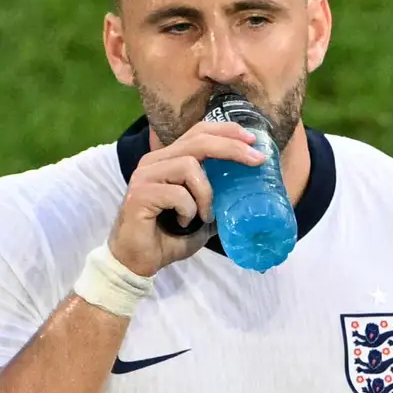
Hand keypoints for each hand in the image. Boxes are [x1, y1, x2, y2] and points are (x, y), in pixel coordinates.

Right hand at [107, 111, 269, 278]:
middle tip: (256, 160)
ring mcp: (145, 176)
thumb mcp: (200, 215)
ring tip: (205, 215)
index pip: (198, 132)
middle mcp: (154, 161)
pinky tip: (184, 223)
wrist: (136, 262)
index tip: (252, 139)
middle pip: (198, 140)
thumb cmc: (167, 238)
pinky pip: (177, 193)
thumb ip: (215, 199)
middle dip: (231, 148)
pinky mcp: (140, 194)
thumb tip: (246, 194)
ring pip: (188, 165)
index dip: (226, 131)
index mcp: (167, 160)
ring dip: (206, 194)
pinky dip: (189, 210)